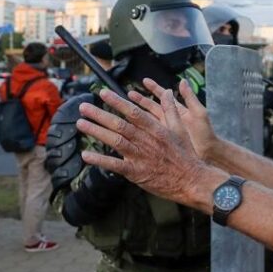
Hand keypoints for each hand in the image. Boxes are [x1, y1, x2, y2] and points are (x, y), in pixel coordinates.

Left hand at [76, 86, 215, 206]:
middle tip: (83, 107)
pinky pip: (115, 165)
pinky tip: (86, 155)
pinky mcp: (136, 172)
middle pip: (119, 124)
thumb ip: (170, 109)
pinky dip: (100, 160)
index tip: (102, 93)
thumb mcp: (180, 129)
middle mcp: (145, 140)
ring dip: (96, 131)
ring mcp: (140, 156)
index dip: (116, 101)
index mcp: (155, 128)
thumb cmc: (186, 155)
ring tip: (81, 124)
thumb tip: (168, 91)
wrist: (192, 180)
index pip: (132, 111)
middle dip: (99, 114)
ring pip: (115, 140)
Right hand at [136, 78, 218, 159]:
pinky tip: (130, 129)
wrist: (209, 154)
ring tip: (126, 108)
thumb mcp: (199, 113)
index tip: (144, 81)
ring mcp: (166, 131)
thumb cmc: (206, 134)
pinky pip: (150, 135)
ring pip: (148, 120)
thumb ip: (190, 97)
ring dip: (138, 114)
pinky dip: (141, 131)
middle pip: (152, 107)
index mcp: (178, 111)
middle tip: (129, 93)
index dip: (154, 89)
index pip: (163, 97)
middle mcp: (170, 120)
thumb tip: (183, 81)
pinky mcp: (164, 142)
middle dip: (140, 100)